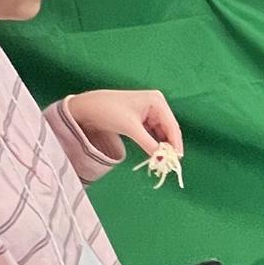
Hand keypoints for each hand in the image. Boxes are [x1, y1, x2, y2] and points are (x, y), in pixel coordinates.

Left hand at [68, 88, 183, 159]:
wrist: (87, 108)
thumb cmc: (109, 111)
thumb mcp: (131, 128)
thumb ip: (148, 143)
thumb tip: (162, 159)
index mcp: (157, 101)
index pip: (172, 125)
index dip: (175, 143)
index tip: (176, 160)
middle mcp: (156, 105)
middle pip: (168, 129)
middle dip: (169, 145)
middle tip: (169, 163)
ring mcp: (149, 112)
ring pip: (161, 132)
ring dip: (161, 146)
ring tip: (162, 160)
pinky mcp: (142, 119)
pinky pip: (153, 133)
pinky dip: (153, 143)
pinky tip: (154, 153)